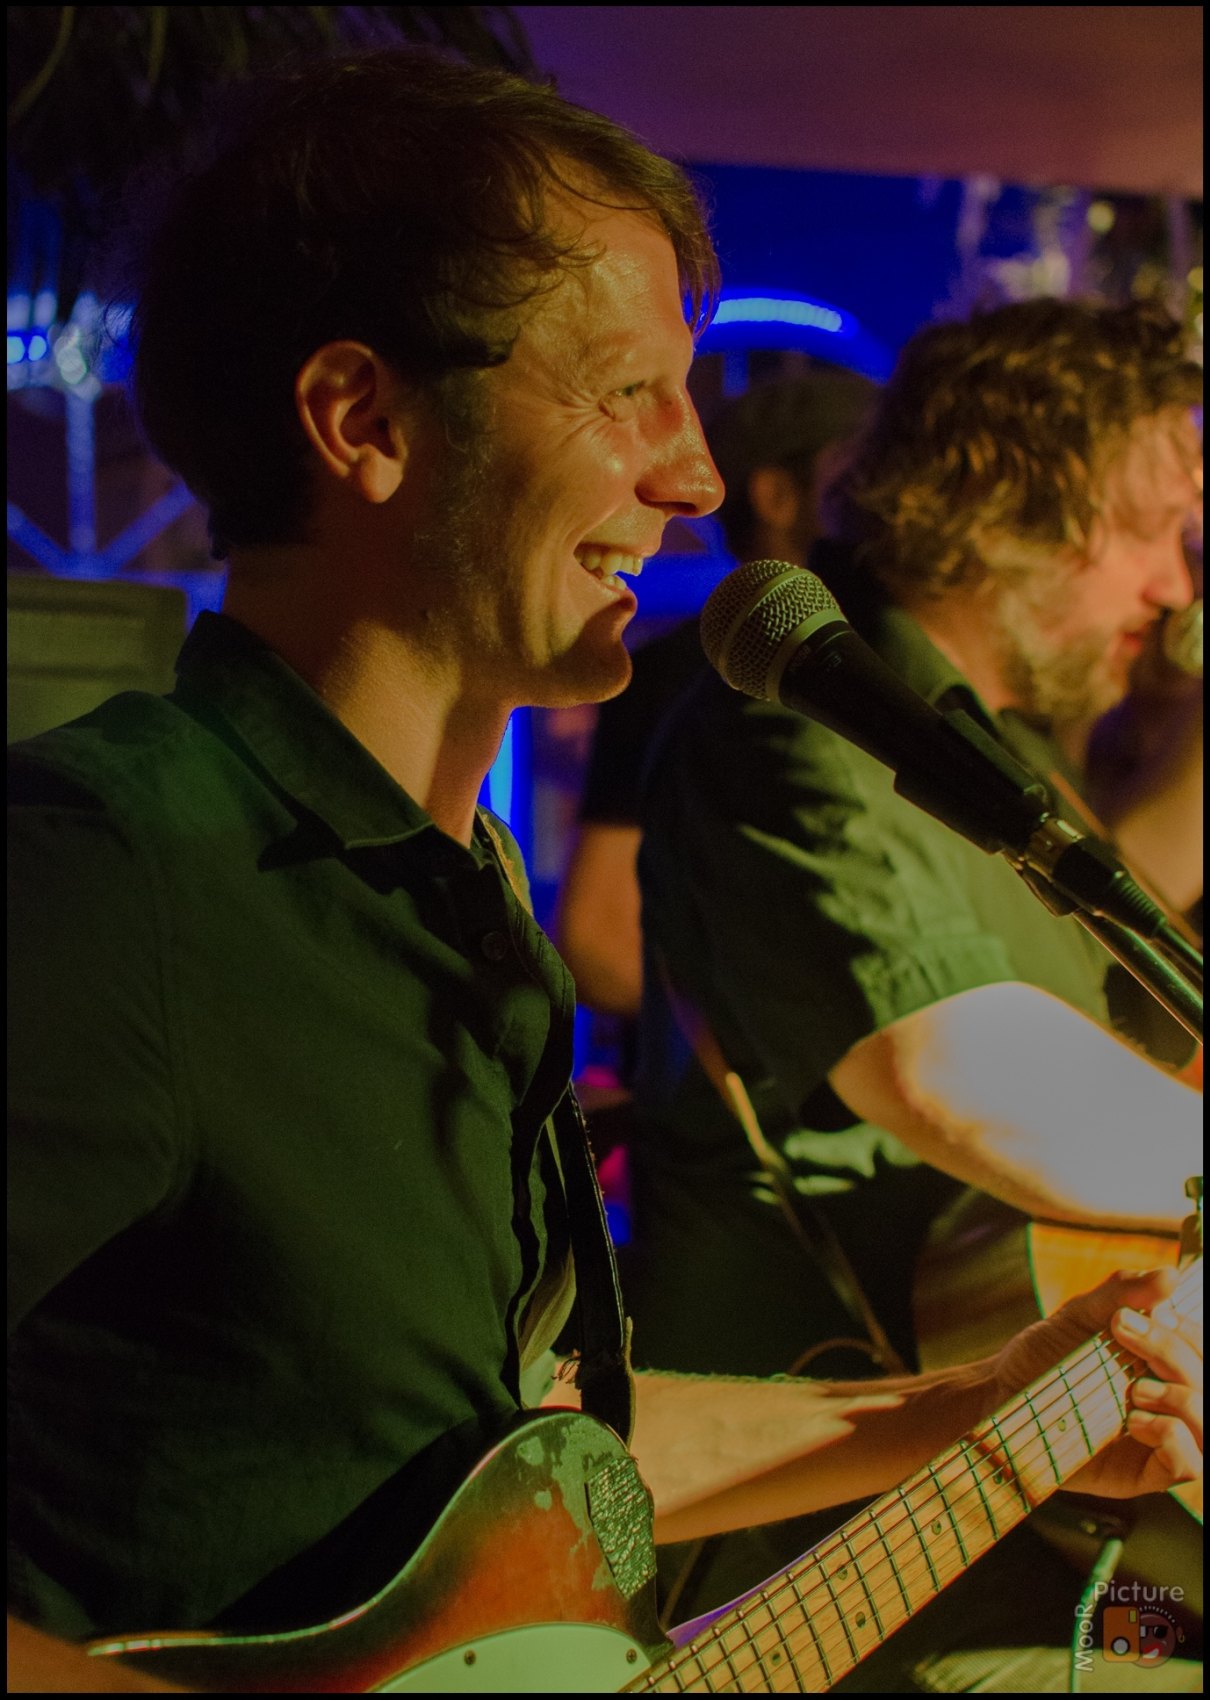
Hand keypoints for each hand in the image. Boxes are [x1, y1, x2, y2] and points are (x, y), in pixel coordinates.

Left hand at [991, 1267, 1201, 1499]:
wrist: (1000, 1395)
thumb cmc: (1043, 1354)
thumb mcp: (1080, 1314)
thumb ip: (1123, 1293)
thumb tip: (1169, 1276)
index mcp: (1163, 1364)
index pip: (1202, 1348)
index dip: (1184, 1332)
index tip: (1138, 1315)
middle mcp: (1170, 1401)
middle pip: (1206, 1381)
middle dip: (1173, 1353)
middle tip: (1122, 1334)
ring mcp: (1160, 1440)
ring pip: (1208, 1425)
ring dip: (1182, 1397)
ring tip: (1136, 1388)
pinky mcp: (1143, 1473)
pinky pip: (1189, 1466)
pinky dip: (1173, 1438)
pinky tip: (1134, 1421)